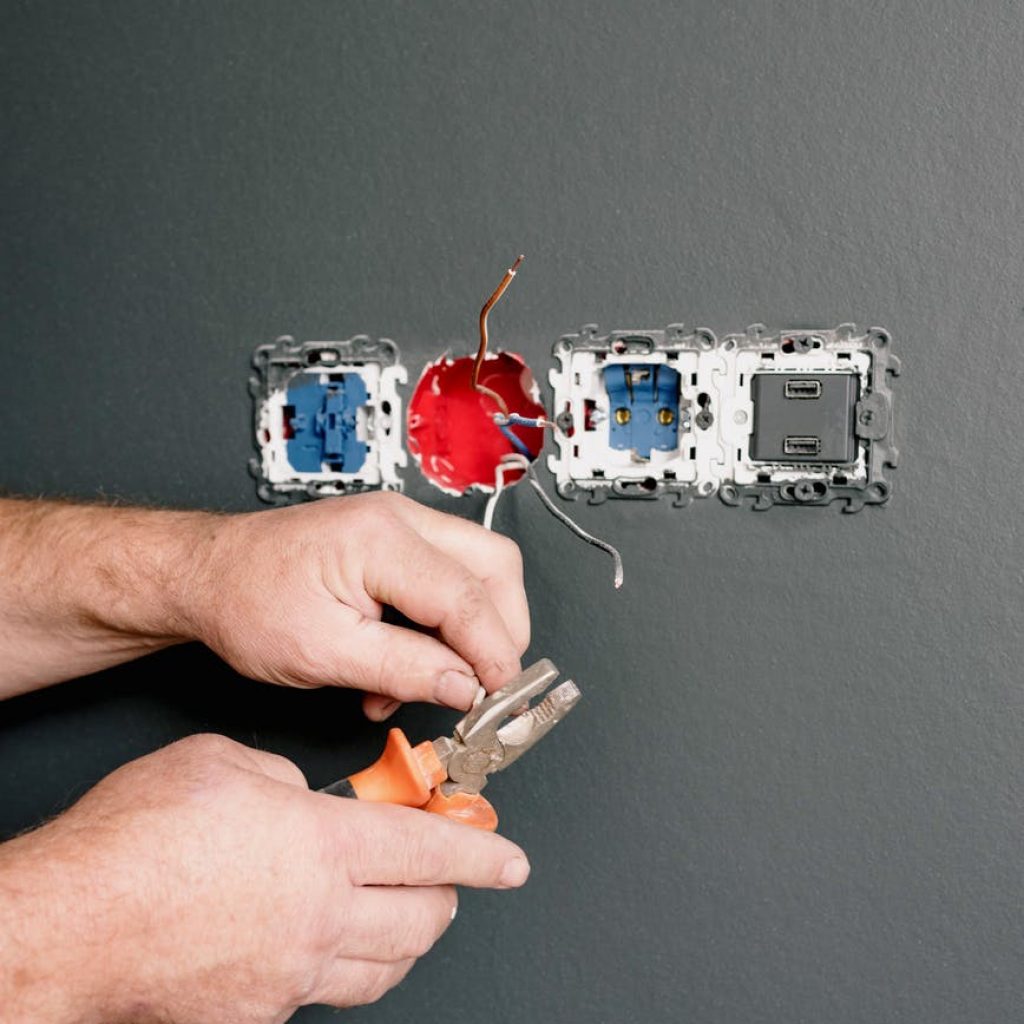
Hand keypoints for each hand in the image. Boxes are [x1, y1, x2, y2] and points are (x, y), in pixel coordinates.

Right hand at [0, 734, 530, 1023]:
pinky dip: (344, 968)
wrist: (66, 926)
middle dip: (449, 896)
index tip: (510, 859)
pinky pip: (325, 995)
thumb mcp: (222, 763)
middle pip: (421, 919)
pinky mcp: (259, 1013)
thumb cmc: (133, 839)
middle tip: (448, 877)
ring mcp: (291, 973)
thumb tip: (305, 801)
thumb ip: (284, 781)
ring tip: (403, 915)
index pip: (430, 850)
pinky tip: (324, 946)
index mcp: (320, 844)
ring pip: (385, 968)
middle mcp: (318, 915)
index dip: (480, 853)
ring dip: (407, 938)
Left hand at [189, 493, 529, 719]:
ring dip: (469, 632)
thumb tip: (466, 688)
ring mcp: (398, 524)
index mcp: (380, 539)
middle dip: (502, 630)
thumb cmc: (244, 602)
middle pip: (494, 565)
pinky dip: (442, 626)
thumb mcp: (322, 654)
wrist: (206, 574)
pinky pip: (446, 578)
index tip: (497, 698)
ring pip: (477, 570)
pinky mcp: (393, 541)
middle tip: (486, 684)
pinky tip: (408, 666)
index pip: (467, 597)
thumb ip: (404, 670)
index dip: (492, 653)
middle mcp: (398, 519)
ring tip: (430, 682)